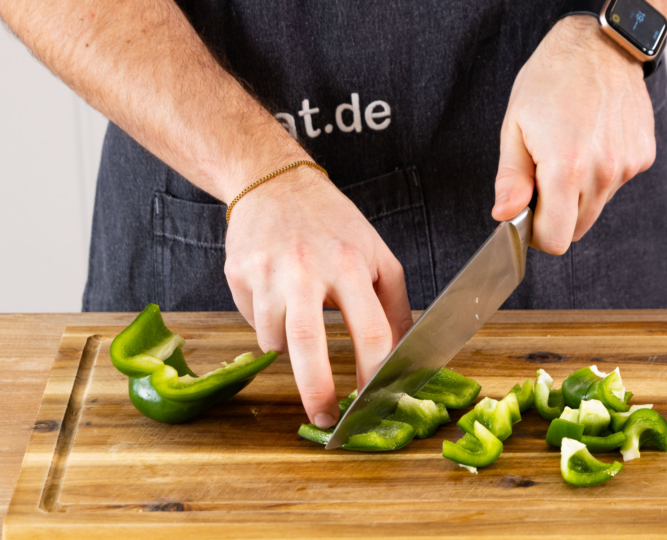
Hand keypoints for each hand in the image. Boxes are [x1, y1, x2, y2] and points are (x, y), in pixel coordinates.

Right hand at [224, 165, 412, 427]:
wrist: (274, 183)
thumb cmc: (333, 223)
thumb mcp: (377, 254)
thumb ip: (395, 305)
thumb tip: (403, 353)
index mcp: (350, 263)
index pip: (370, 330)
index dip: (374, 373)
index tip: (372, 398)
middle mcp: (306, 268)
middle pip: (308, 344)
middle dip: (316, 391)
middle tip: (326, 419)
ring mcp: (267, 272)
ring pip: (275, 340)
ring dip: (290, 349)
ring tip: (299, 320)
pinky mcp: (238, 275)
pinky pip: (255, 322)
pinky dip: (269, 325)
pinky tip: (278, 298)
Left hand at [491, 15, 656, 253]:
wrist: (600, 45)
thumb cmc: (552, 79)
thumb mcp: (515, 126)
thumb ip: (511, 178)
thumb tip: (504, 215)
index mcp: (566, 167)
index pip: (556, 238)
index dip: (536, 233)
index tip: (527, 213)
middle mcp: (603, 172)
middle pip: (576, 228)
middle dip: (555, 214)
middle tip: (543, 177)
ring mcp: (627, 165)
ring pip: (596, 208)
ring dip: (578, 194)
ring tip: (569, 151)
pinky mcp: (642, 157)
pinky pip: (615, 185)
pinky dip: (600, 175)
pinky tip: (591, 142)